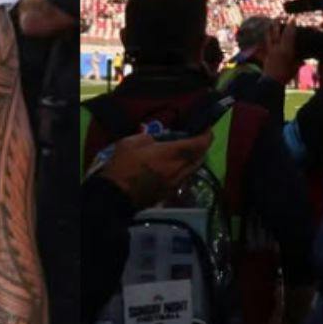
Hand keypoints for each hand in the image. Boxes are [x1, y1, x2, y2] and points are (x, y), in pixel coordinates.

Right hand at [96, 129, 212, 206]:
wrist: (116, 195)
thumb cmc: (123, 165)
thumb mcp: (131, 142)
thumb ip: (148, 137)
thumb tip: (156, 139)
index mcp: (171, 154)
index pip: (199, 144)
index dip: (206, 135)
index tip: (206, 128)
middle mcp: (179, 169)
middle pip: (200, 158)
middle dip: (202, 147)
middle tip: (196, 139)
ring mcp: (176, 183)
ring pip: (193, 169)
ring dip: (193, 160)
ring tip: (186, 152)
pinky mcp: (169, 193)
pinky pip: (184, 178)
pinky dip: (184, 170)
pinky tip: (174, 166)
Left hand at [260, 22, 298, 85]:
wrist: (271, 82)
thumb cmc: (285, 75)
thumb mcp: (295, 68)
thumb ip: (299, 63)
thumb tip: (303, 60)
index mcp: (285, 49)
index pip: (289, 34)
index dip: (291, 25)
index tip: (292, 18)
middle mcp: (277, 48)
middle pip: (276, 32)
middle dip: (278, 23)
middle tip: (279, 16)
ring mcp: (270, 51)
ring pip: (269, 37)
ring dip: (270, 29)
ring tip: (270, 23)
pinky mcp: (265, 55)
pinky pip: (265, 45)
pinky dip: (266, 40)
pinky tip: (265, 38)